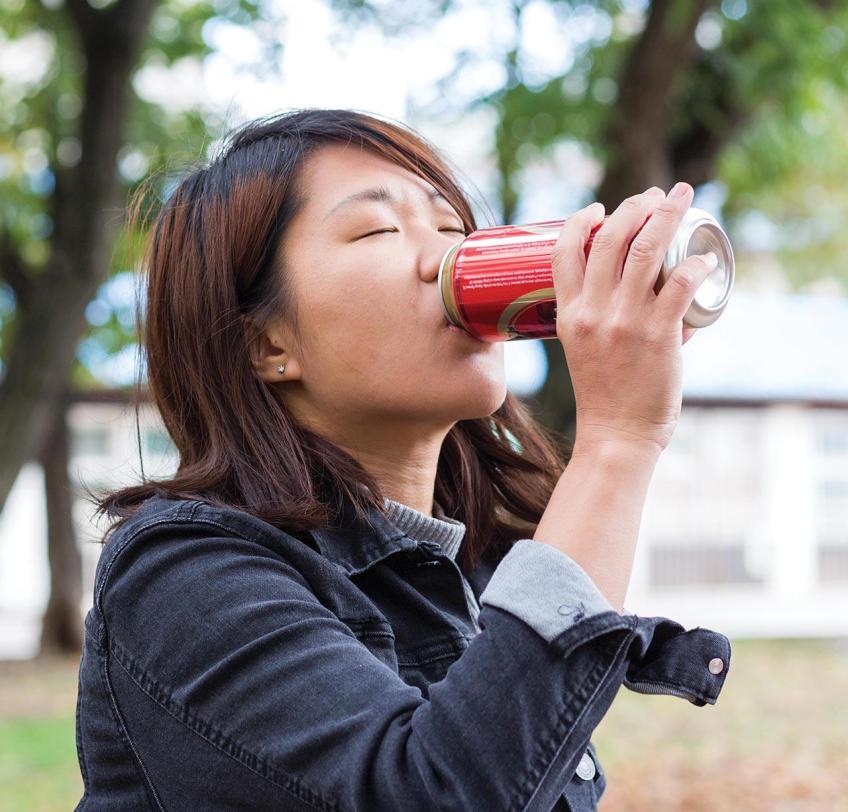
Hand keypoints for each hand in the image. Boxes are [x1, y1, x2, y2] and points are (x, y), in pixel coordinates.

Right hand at [551, 183, 716, 453]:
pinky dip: (695, 264)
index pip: (564, 251)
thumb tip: (656, 291)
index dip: (580, 221)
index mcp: (568, 314)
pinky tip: (704, 256)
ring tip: (681, 198)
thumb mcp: (584, 349)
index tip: (600, 209)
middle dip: (634, 206)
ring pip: (646, 252)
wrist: (615, 433)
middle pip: (610, 240)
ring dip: (666, 216)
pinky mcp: (658, 336)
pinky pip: (680, 286)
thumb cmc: (604, 394)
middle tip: (653, 195)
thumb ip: (605, 317)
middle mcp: (593, 312)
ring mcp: (625, 322)